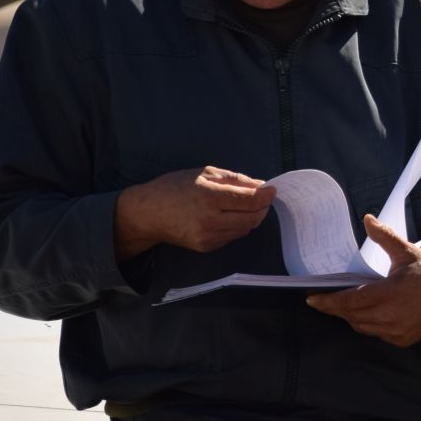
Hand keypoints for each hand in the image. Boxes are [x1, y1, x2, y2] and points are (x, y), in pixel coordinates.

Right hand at [114, 166, 275, 260]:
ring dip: (251, 217)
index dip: (266, 195)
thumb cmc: (175, 187)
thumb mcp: (205, 173)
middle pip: (253, 218)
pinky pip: (232, 236)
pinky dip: (237, 226)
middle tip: (262, 198)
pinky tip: (227, 216)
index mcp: (210, 197)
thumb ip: (235, 179)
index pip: (251, 200)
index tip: (271, 190)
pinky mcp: (206, 247)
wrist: (148, 214)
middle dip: (262, 207)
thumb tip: (261, 186)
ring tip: (243, 205)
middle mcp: (210, 220)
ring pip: (245, 229)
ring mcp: (208, 237)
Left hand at [306, 215, 420, 347]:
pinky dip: (368, 324)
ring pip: (362, 327)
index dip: (327, 302)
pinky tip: (369, 313)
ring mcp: (396, 331)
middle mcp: (389, 317)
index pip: (348, 302)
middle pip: (351, 316)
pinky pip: (376, 334)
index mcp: (388, 294)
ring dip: (351, 317)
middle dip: (336, 309)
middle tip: (324, 300)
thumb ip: (384, 237)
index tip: (311, 300)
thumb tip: (367, 219)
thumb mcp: (408, 252)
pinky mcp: (403, 340)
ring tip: (346, 304)